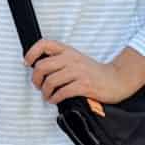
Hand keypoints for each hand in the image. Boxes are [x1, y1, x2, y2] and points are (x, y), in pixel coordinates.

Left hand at [24, 40, 144, 105]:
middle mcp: (71, 59)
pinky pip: (62, 92)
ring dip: (45, 92)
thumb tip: (39, 67)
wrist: (117, 79)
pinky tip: (55, 100)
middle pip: (42, 66)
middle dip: (35, 79)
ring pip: (50, 81)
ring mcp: (78, 72)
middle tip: (37, 85)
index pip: (44, 44)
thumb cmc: (94, 71)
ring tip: (47, 96)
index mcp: (68, 51)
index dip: (31, 52)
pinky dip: (55, 98)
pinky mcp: (84, 85)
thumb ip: (60, 60)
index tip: (27, 63)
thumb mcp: (76, 59)